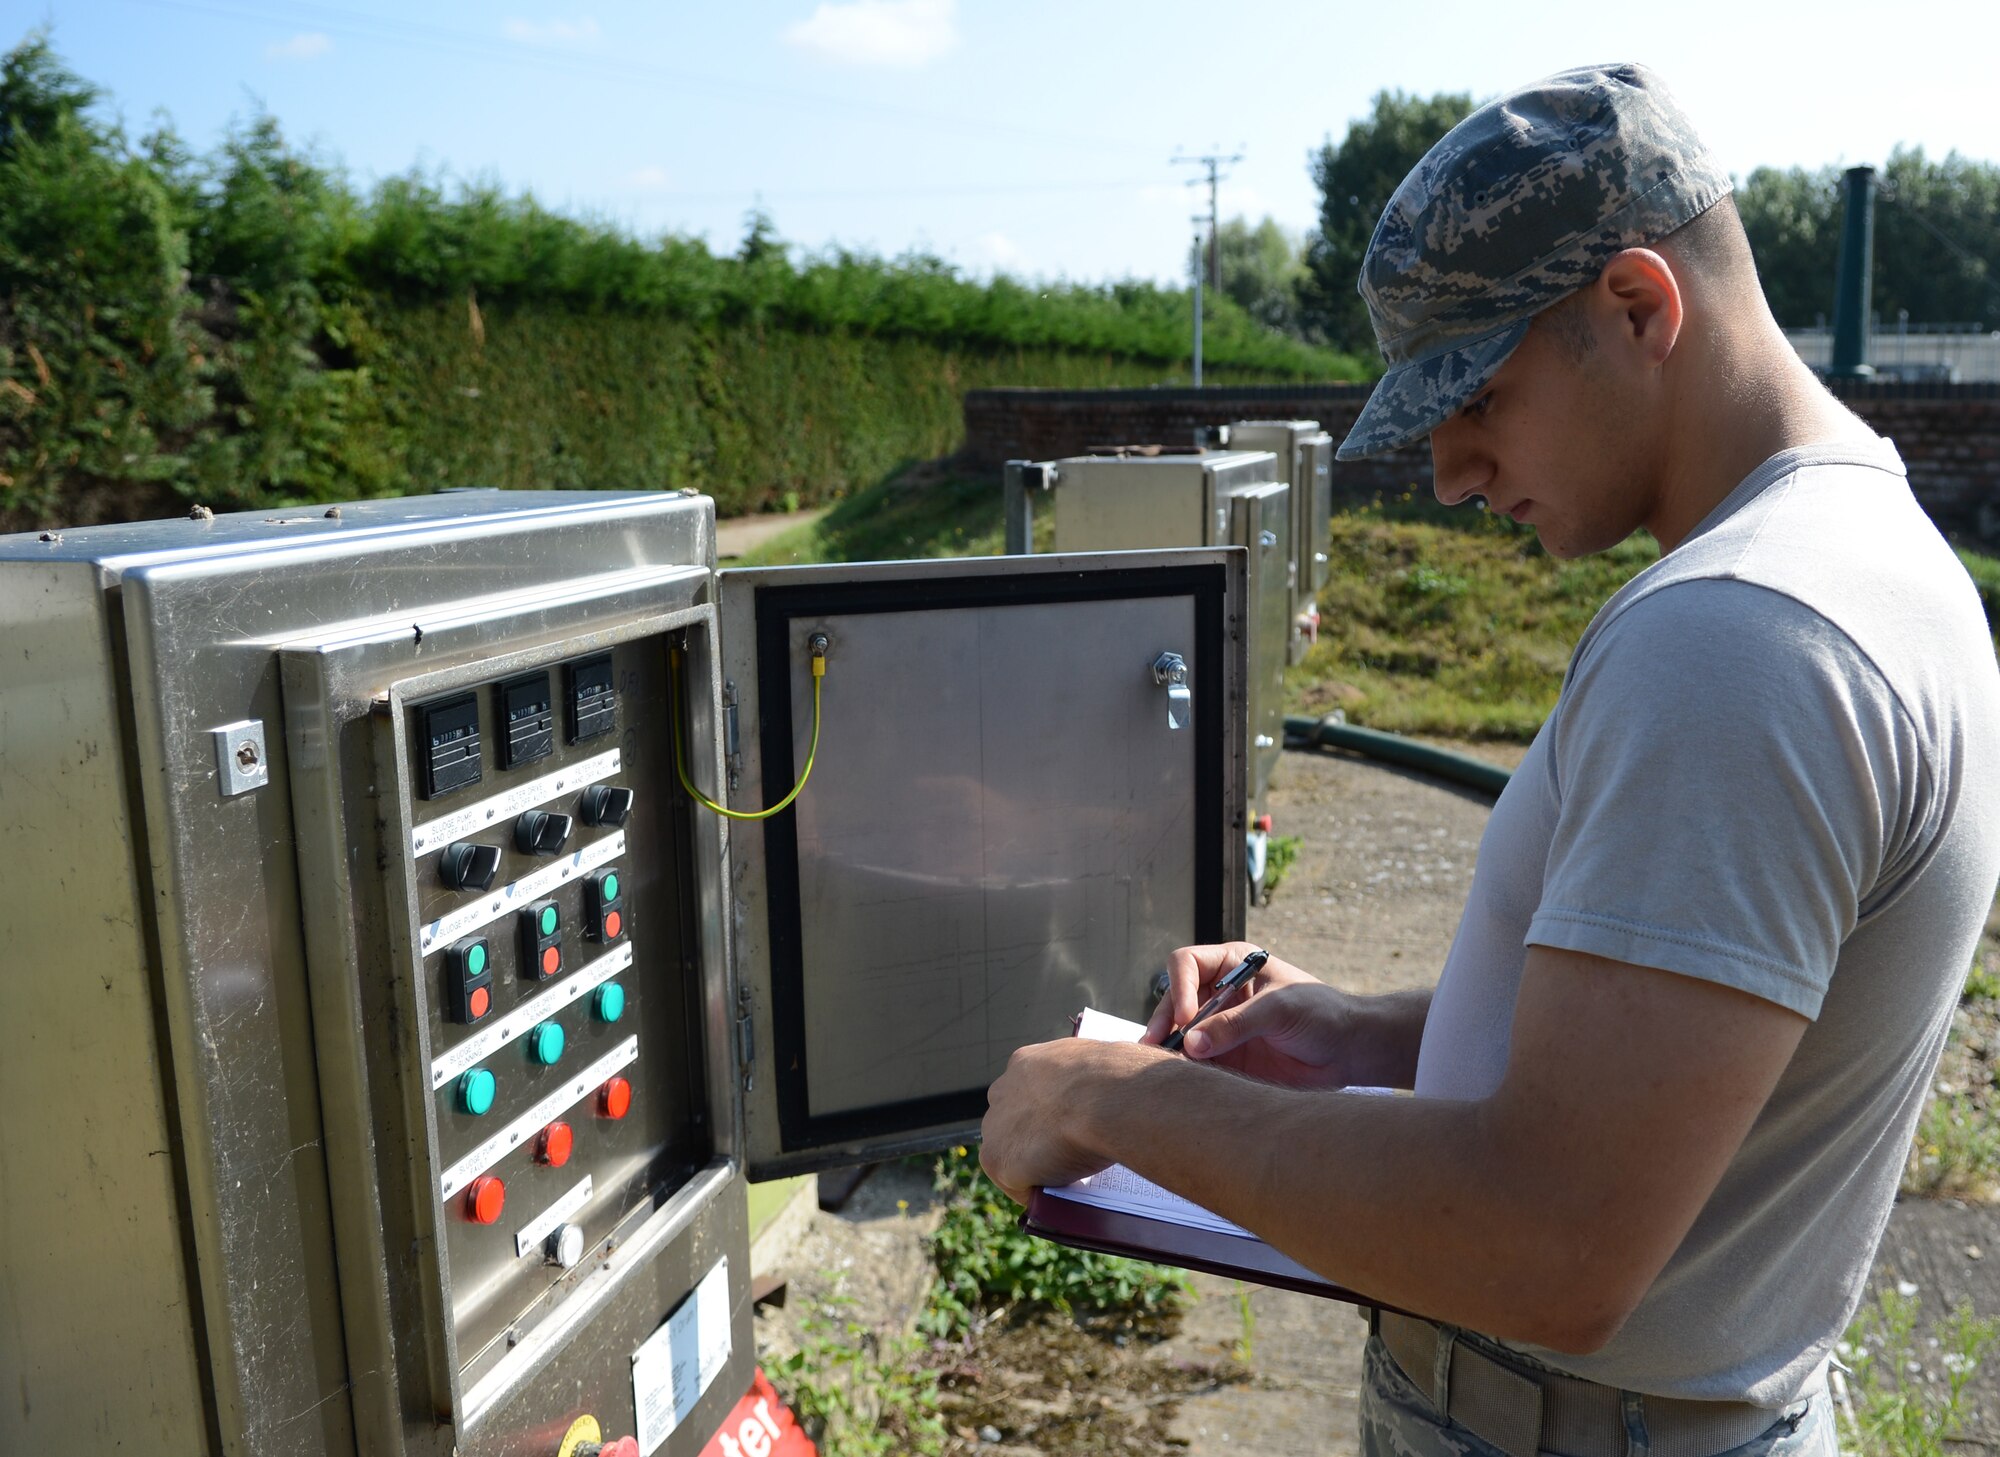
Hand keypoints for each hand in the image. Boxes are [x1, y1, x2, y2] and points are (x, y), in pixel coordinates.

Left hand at [980, 1037, 1163, 1205]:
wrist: (1109, 1095)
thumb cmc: (1123, 1079)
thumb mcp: (1104, 1070)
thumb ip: (1094, 1083)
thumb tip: (1118, 1097)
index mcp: (1027, 1062)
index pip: (1030, 1095)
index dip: (1048, 1115)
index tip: (1069, 1129)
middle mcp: (1003, 1090)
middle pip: (1012, 1124)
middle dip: (1034, 1140)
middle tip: (1067, 1158)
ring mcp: (995, 1126)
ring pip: (1011, 1154)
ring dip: (1034, 1168)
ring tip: (1067, 1183)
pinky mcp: (997, 1159)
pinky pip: (1015, 1185)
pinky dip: (1036, 1193)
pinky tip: (1059, 1197)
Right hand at [1143, 941, 1372, 1088]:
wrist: (1349, 1051)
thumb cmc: (1322, 1014)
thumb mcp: (1279, 1010)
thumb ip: (1235, 1024)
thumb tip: (1191, 1042)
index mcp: (1233, 965)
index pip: (1188, 964)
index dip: (1180, 987)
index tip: (1186, 1016)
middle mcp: (1221, 993)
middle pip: (1175, 1000)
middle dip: (1164, 1021)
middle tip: (1157, 1046)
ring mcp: (1221, 1026)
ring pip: (1181, 1033)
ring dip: (1169, 1048)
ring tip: (1160, 1067)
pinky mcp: (1227, 1057)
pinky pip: (1196, 1062)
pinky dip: (1184, 1070)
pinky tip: (1178, 1081)